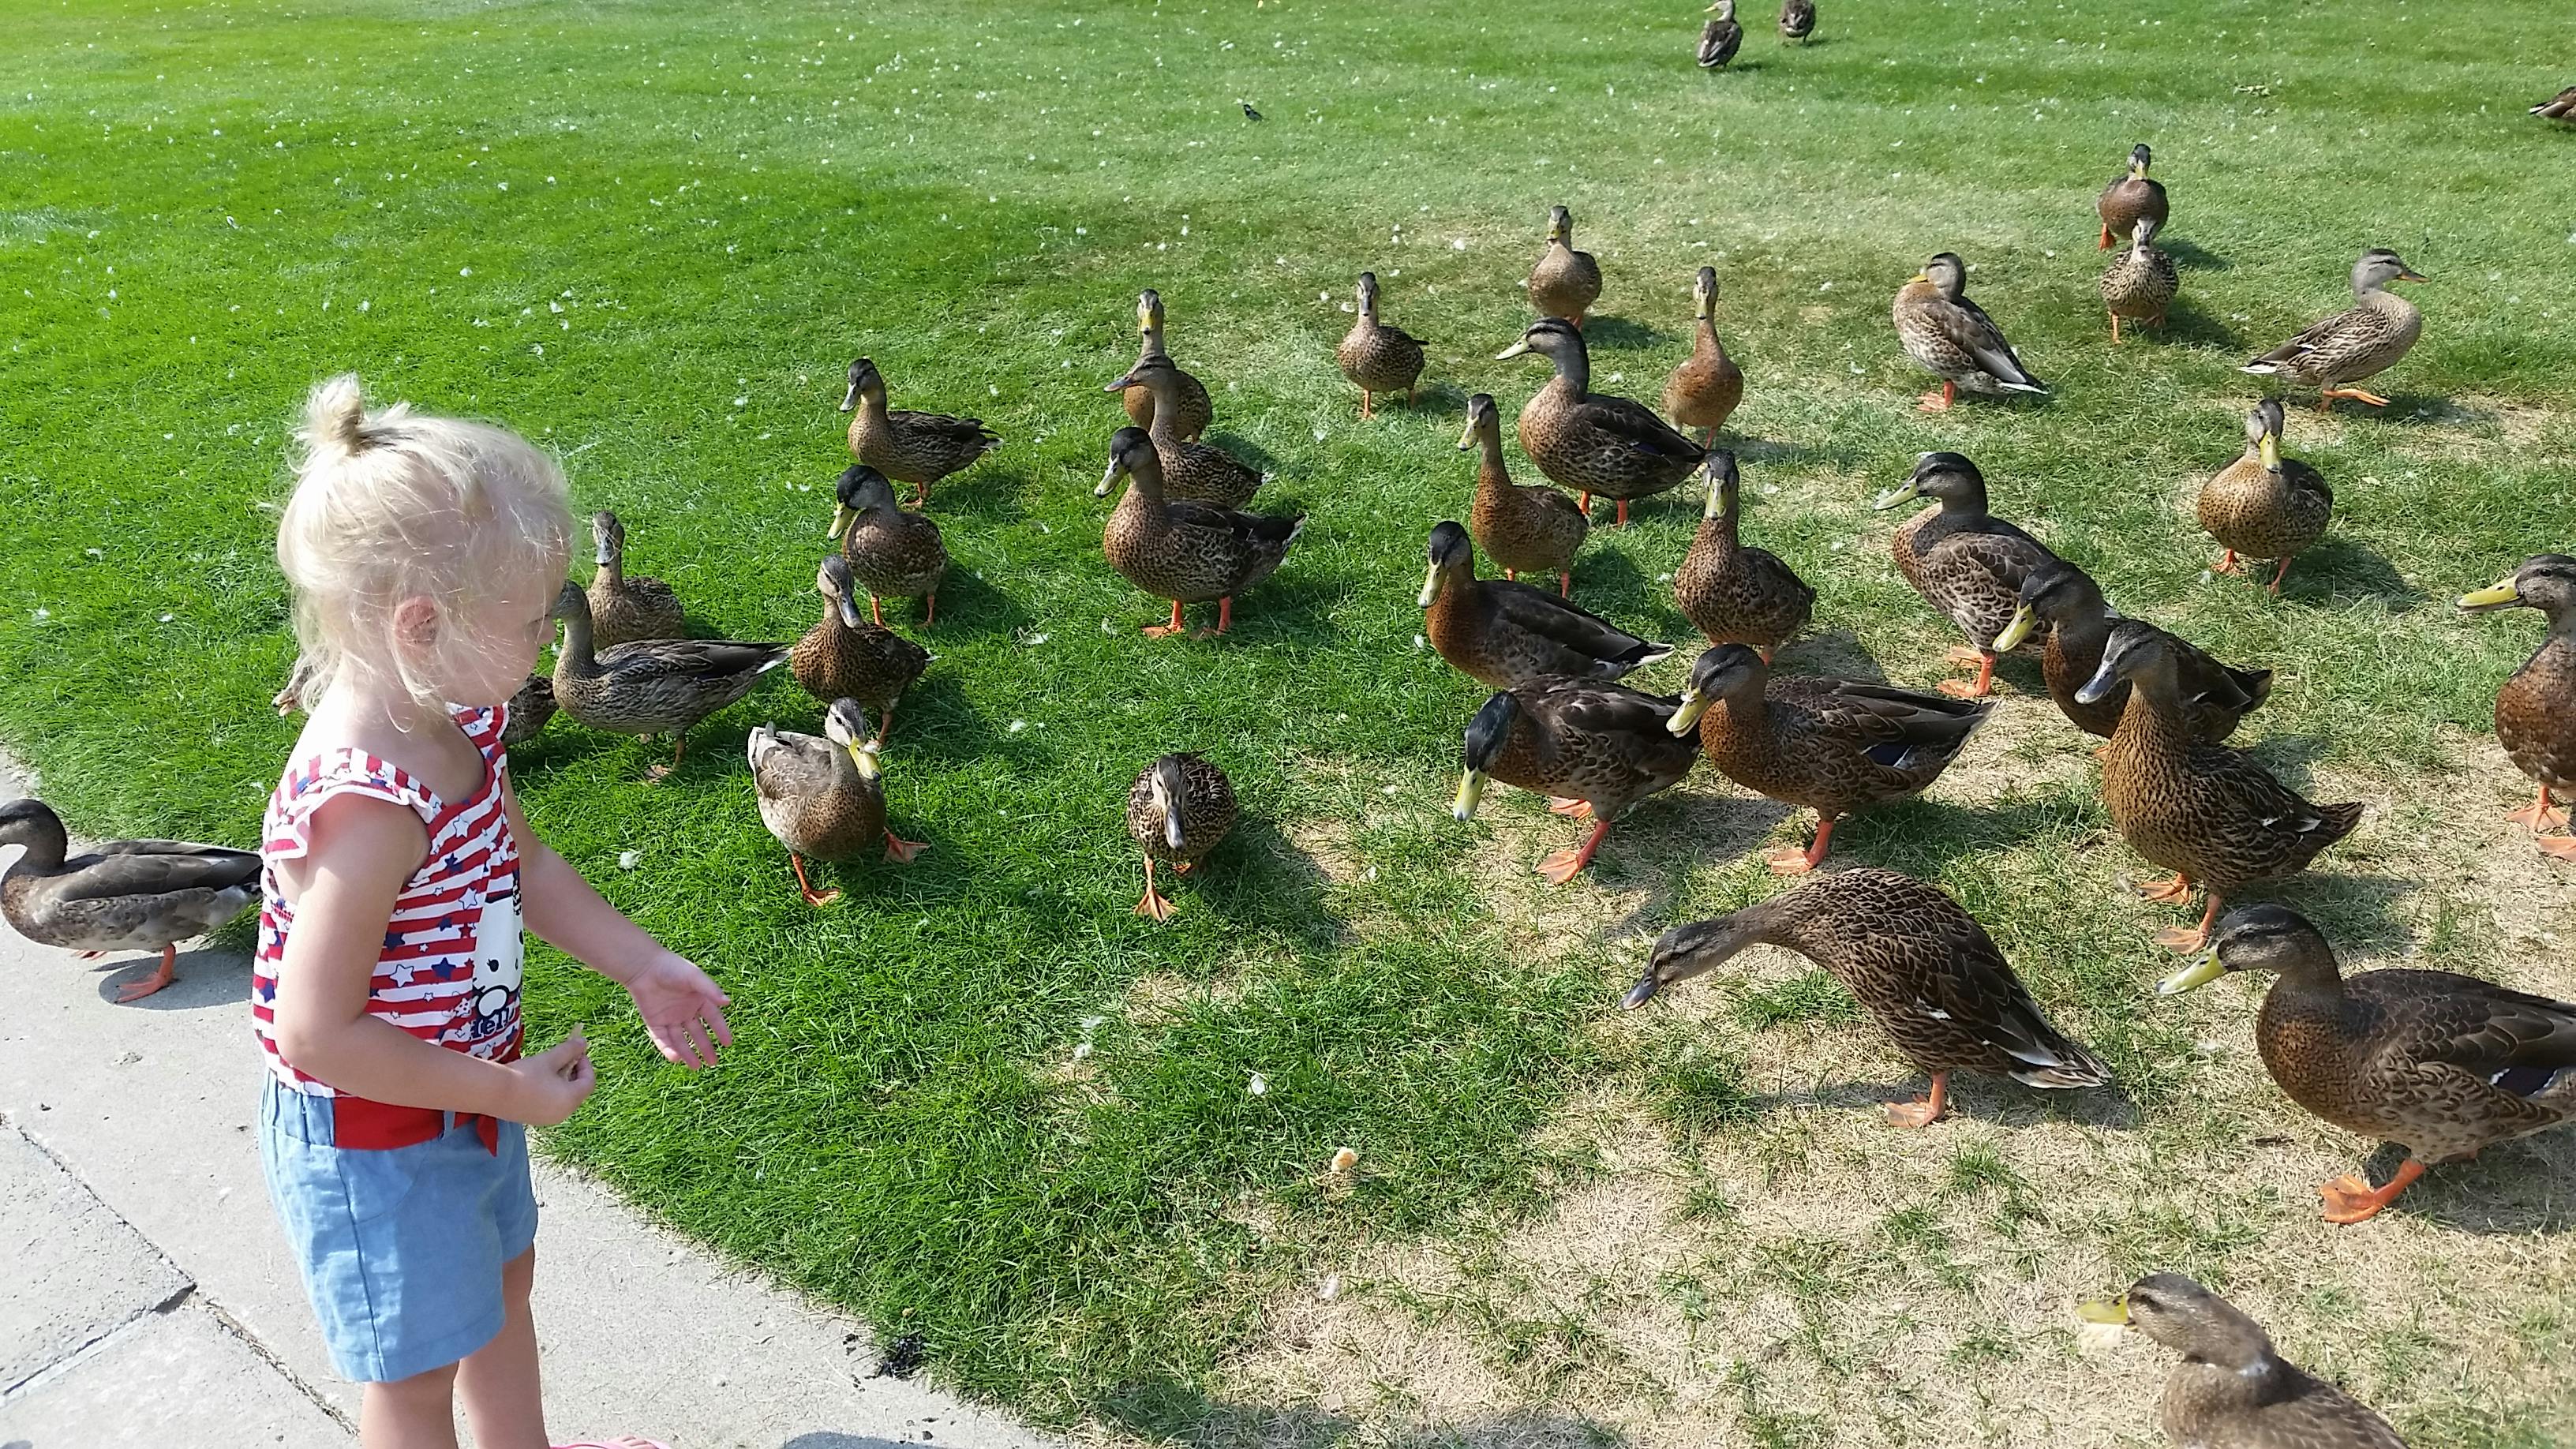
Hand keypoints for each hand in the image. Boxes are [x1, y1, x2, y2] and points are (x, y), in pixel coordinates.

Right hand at [506, 1031, 596, 1124]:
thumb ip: (569, 1050)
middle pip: (577, 1091)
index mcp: (571, 1100)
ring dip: (562, 1082)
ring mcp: (547, 1119)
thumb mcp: (549, 1059)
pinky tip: (537, 1080)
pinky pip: (550, 1105)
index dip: (586, 1064)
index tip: (577, 1051)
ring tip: (549, 1067)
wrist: (493, 1092)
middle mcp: (563, 1114)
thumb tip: (583, 1042)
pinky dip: (551, 1092)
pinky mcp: (534, 1120)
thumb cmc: (525, 1074)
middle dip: (574, 1073)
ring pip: (563, 1098)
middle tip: (564, 1058)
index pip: (588, 1082)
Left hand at [623, 952, 732, 1069]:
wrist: (643, 967)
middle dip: (705, 1048)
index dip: (721, 1031)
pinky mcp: (654, 1022)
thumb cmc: (671, 968)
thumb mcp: (694, 977)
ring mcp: (670, 1018)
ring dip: (687, 1053)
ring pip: (680, 1040)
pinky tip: (676, 1058)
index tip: (728, 1044)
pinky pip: (662, 1039)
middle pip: (697, 1033)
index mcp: (699, 1000)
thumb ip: (710, 990)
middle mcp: (685, 1011)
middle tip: (713, 1062)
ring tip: (696, 1067)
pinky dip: (668, 1049)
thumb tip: (728, 1002)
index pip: (713, 1019)